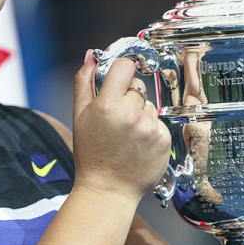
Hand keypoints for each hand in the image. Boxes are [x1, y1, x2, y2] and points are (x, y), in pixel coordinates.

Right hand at [71, 52, 171, 201]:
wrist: (107, 189)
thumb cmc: (91, 153)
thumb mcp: (79, 115)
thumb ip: (84, 81)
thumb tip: (91, 55)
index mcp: (107, 104)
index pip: (125, 66)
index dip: (121, 71)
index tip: (119, 78)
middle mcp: (130, 114)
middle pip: (137, 87)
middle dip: (127, 97)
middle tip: (115, 119)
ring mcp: (149, 127)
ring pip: (149, 105)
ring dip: (140, 115)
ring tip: (126, 135)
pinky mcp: (164, 140)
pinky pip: (159, 123)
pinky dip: (150, 130)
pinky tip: (137, 144)